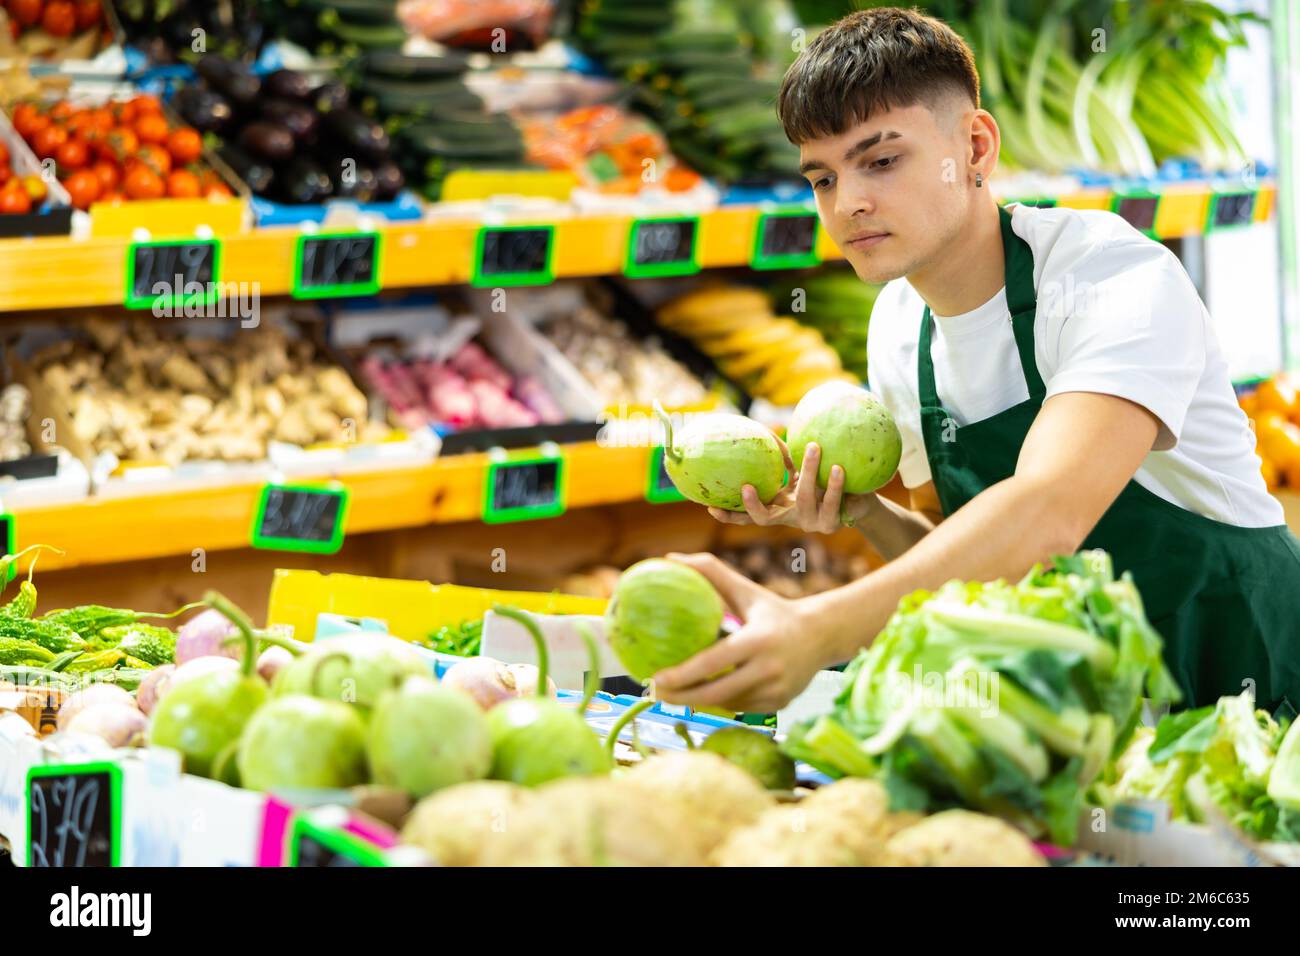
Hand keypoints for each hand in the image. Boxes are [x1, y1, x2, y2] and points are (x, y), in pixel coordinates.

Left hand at [652, 551, 826, 712]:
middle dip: (681, 698)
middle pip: (715, 694)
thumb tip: (671, 557)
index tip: (657, 677)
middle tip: (657, 693)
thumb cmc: (774, 610)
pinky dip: (723, 702)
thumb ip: (710, 571)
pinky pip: (741, 708)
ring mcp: (776, 690)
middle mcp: (769, 669)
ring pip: (726, 703)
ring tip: (677, 691)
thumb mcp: (745, 589)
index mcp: (757, 640)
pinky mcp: (781, 703)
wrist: (822, 634)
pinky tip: (710, 691)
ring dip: (700, 700)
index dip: (682, 675)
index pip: (713, 663)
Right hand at [708, 440, 873, 533]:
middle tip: (744, 487)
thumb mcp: (799, 472)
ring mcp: (809, 524)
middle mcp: (790, 520)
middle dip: (753, 504)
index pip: (747, 517)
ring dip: (810, 473)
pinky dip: (835, 484)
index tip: (710, 506)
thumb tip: (762, 430)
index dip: (729, 516)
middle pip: (765, 518)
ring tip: (814, 449)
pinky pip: (832, 503)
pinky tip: (839, 468)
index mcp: (778, 509)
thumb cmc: (823, 483)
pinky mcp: (832, 524)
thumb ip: (783, 457)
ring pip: (805, 500)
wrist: (857, 504)